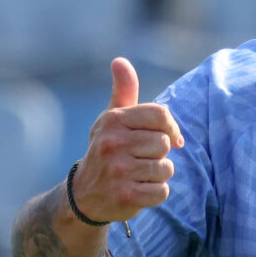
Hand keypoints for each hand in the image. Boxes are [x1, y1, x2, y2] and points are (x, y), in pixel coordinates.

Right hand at [76, 57, 182, 223]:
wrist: (84, 195)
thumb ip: (123, 91)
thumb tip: (119, 60)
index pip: (160, 115)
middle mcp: (112, 143)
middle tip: (140, 159)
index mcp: (113, 120)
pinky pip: (162, 192)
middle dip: (159, 154)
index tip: (169, 137)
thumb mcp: (112, 120)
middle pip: (164, 143)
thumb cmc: (107, 150)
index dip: (171, 127)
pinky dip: (155, 193)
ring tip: (138, 175)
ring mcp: (118, 171)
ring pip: (166, 168)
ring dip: (158, 174)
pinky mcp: (125, 197)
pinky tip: (138, 190)